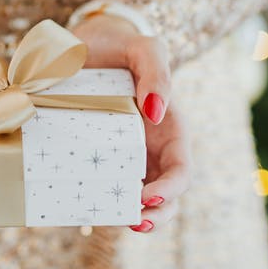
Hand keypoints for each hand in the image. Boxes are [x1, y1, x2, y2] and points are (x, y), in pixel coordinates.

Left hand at [70, 14, 190, 232]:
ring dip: (131, 217)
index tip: (149, 195)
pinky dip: (101, 201)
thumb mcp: (145, 48)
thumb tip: (157, 111)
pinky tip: (85, 209)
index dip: (171, 189)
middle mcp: (151, 149)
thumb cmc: (123, 45)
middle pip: (165, 196)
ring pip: (137, 199)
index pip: (182, 170)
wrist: (86, 45)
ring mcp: (126, 157)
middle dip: (157, 216)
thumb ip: (156, 72)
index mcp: (171, 130)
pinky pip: (104, 185)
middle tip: (134, 223)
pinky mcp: (98, 158)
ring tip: (113, 221)